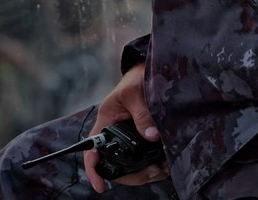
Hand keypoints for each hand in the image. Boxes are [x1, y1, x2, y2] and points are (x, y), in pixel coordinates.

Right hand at [84, 64, 167, 192]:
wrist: (150, 71)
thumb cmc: (137, 78)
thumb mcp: (136, 93)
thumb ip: (142, 115)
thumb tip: (152, 137)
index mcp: (107, 122)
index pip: (91, 149)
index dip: (93, 169)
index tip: (100, 186)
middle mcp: (116, 133)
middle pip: (115, 165)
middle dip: (133, 175)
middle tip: (153, 172)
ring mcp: (129, 138)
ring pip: (131, 167)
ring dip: (146, 173)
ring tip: (163, 169)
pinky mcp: (143, 140)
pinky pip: (145, 160)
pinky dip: (155, 167)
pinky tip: (166, 165)